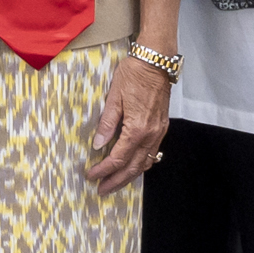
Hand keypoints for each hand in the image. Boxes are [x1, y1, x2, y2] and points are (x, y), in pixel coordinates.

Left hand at [88, 56, 171, 194]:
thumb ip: (107, 123)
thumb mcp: (114, 97)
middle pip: (133, 167)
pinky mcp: (162, 127)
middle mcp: (151, 134)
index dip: (104, 170)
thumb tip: (98, 144)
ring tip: (115, 183)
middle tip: (102, 189)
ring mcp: (159, 132)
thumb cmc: (133, 75)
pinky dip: (141, 164)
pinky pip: (152, 153)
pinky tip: (133, 166)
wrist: (155, 62)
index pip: (118, 158)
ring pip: (145, 163)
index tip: (91, 176)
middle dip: (116, 180)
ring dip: (129, 176)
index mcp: (137, 129)